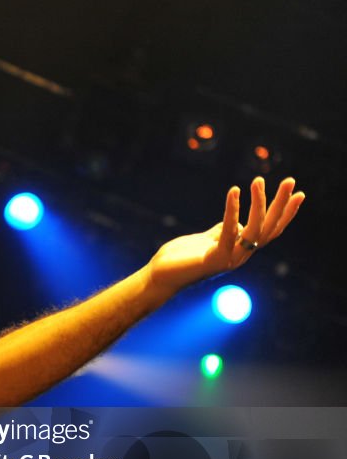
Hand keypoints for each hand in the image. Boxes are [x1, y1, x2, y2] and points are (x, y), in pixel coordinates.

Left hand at [147, 177, 304, 293]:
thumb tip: (237, 221)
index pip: (270, 231)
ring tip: (258, 181)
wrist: (159, 277)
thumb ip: (224, 231)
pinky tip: (234, 191)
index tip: (299, 193)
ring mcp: (228, 260)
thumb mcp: (208, 240)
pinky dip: (232, 210)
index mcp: (240, 250)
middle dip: (281, 204)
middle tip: (290, 181)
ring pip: (254, 230)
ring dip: (259, 203)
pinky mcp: (213, 260)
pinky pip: (228, 232)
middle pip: (268, 228)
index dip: (286, 213)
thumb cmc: (181, 258)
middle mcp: (240, 257)